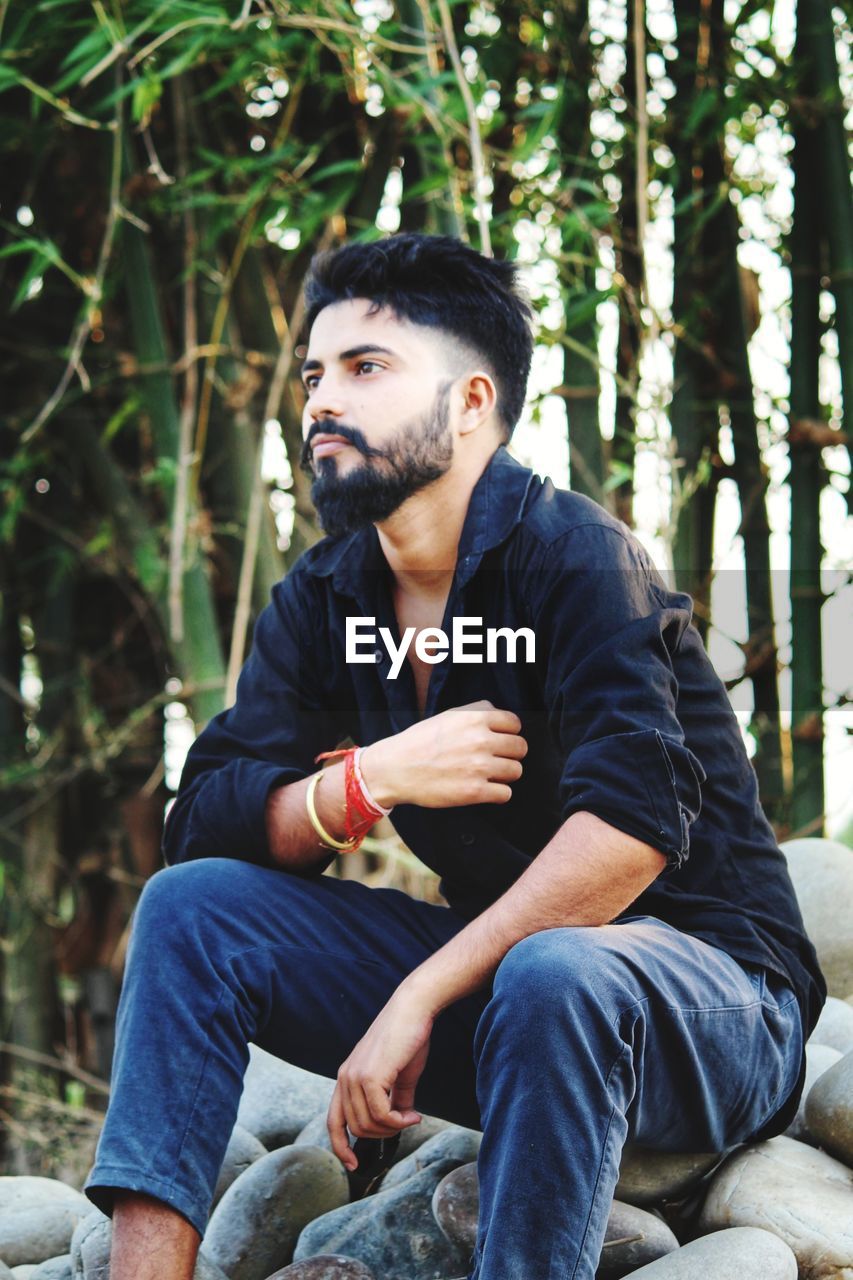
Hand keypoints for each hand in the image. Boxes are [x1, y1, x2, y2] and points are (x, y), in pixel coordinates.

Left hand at [327, 986, 433, 1171]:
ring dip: (392, 1129)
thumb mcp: (400, 1075)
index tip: (354, 1164)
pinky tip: (412, 1116)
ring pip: (367, 1124)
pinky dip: (397, 1123)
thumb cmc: (408, 1037)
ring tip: (411, 1118)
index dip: (340, 1147)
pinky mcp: (370, 1076)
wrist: (414, 1009)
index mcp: (347, 1077)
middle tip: (405, 1124)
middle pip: (356, 1128)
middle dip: (382, 1135)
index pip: (334, 1121)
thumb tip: (401, 1121)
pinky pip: (380, 1115)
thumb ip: (396, 1099)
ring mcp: (355, 1077)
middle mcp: (345, 1078)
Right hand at [361, 700, 526, 809]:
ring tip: (487, 775)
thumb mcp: (448, 716)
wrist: (395, 769)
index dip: (509, 733)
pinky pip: (505, 794)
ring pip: (516, 771)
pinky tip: (484, 790)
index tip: (500, 740)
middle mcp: (481, 740)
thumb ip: (476, 714)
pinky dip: (497, 794)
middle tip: (495, 759)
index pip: (515, 723)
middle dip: (510, 754)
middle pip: (520, 748)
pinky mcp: (475, 791)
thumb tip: (500, 716)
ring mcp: (479, 767)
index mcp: (475, 718)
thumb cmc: (420, 742)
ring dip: (504, 775)